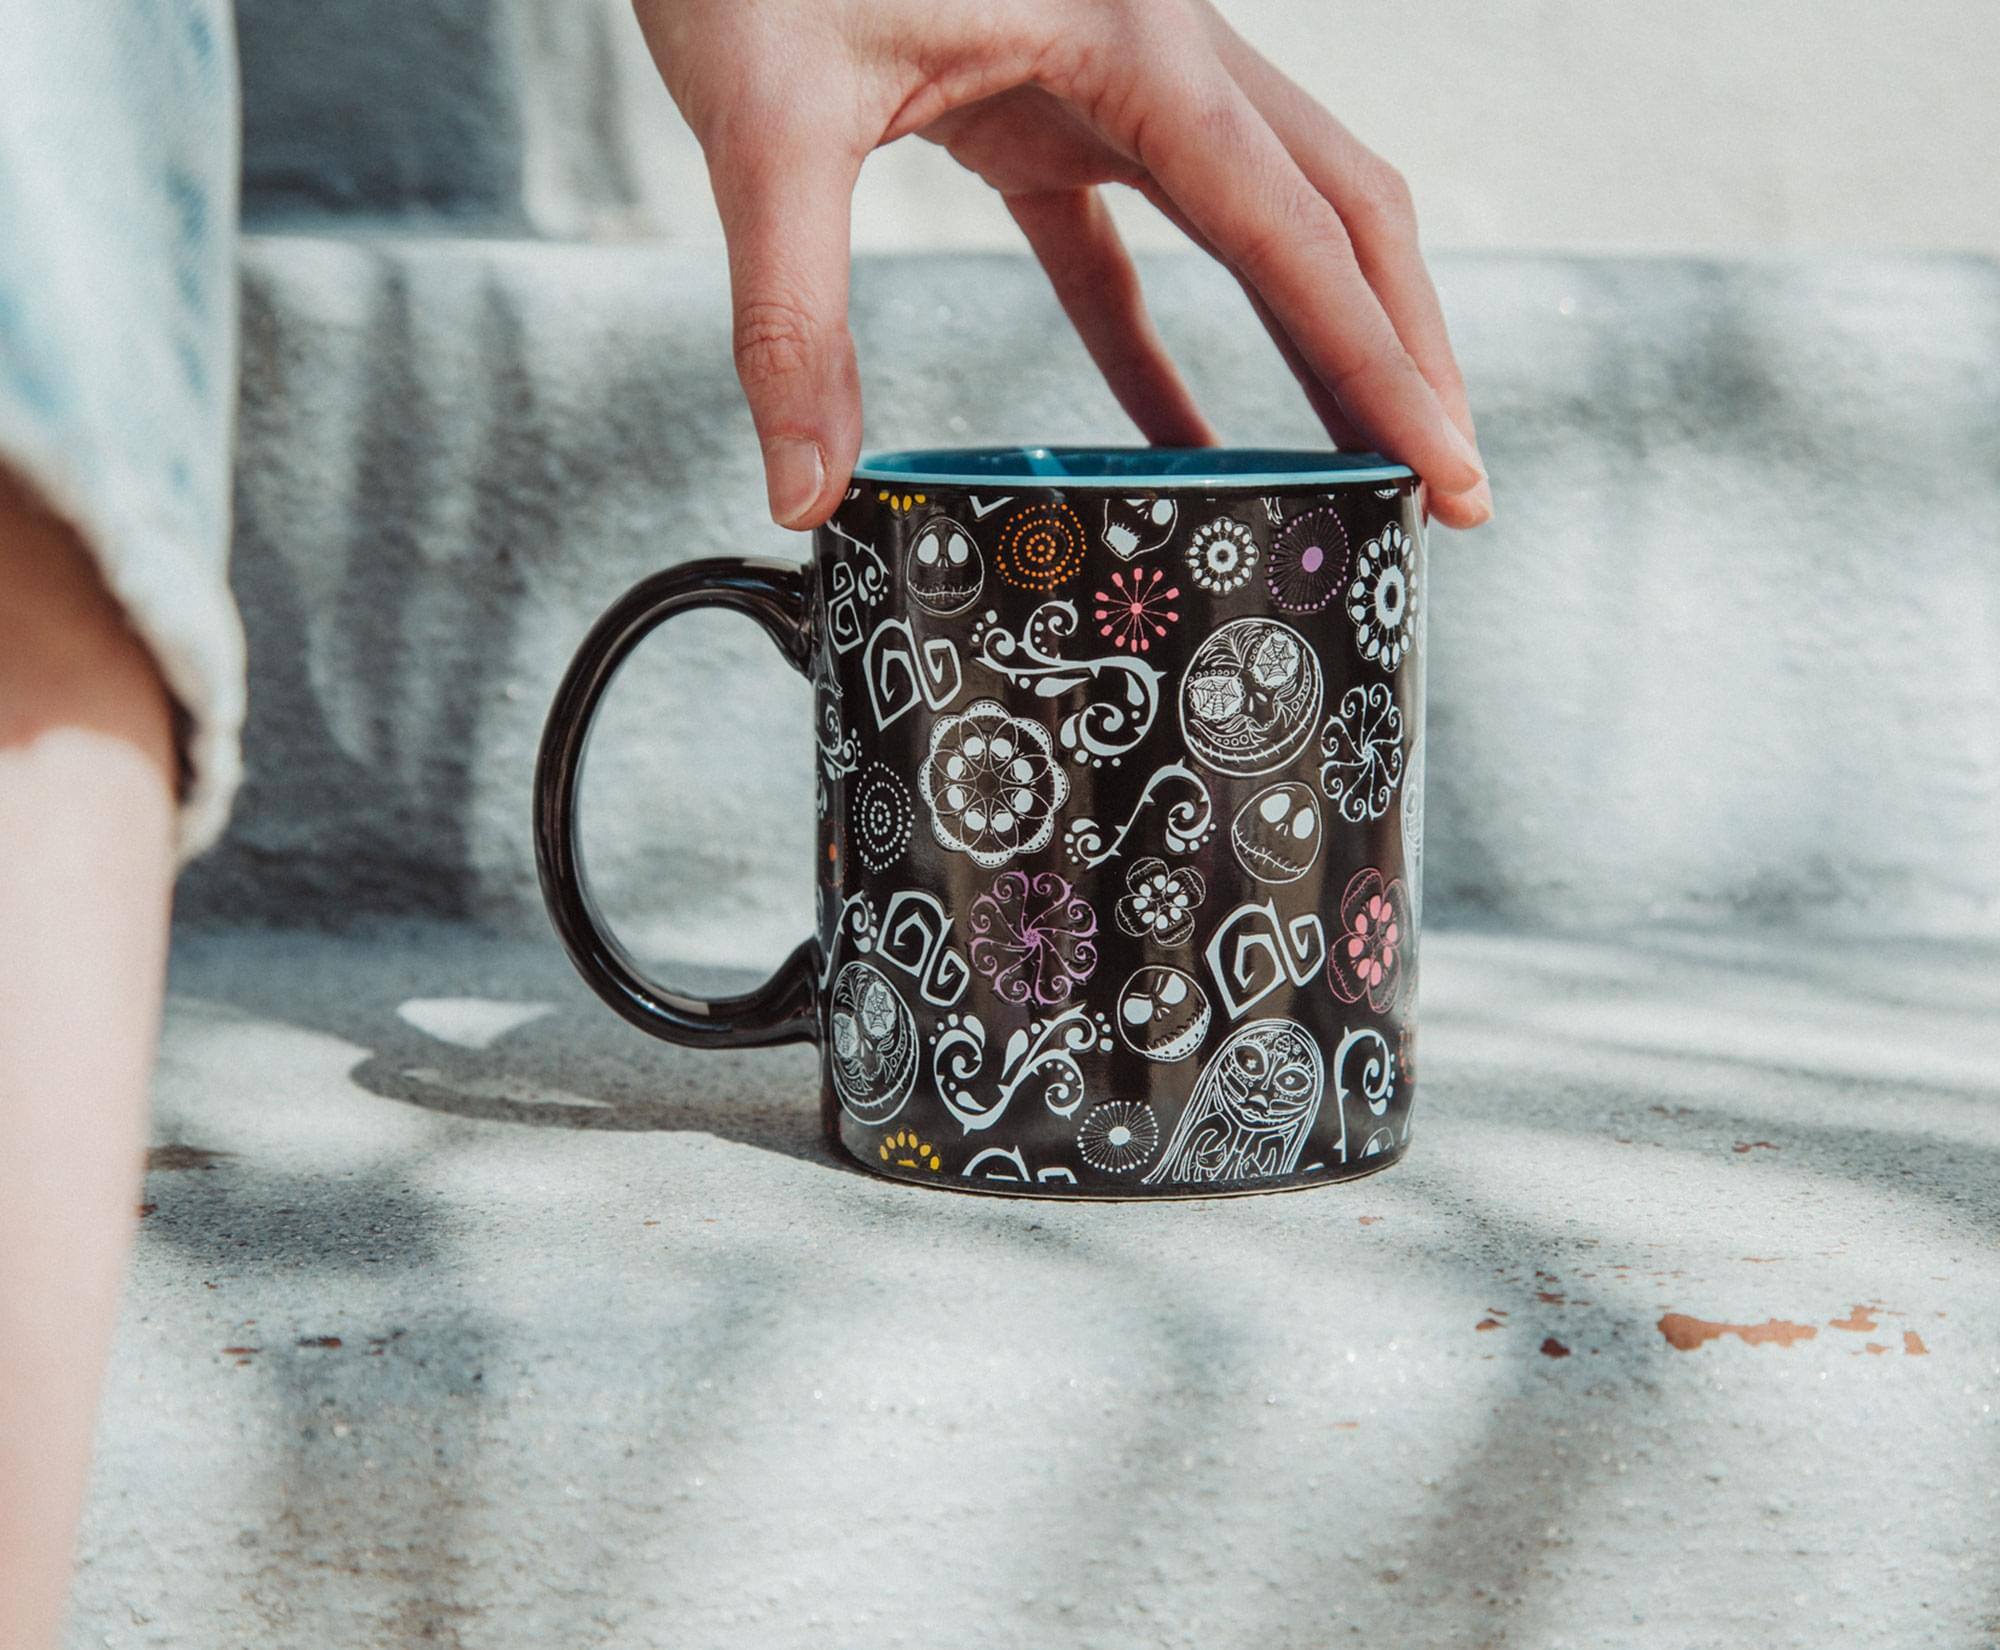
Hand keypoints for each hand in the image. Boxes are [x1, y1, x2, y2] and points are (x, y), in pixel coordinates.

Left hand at [634, 0, 1490, 530]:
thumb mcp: (766, 120)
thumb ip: (794, 316)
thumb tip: (806, 490)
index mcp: (1132, 37)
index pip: (1294, 230)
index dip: (1379, 363)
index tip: (1445, 466)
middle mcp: (1157, 49)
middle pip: (1337, 210)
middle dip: (1402, 350)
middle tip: (1449, 481)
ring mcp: (1112, 81)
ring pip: (1271, 218)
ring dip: (1323, 339)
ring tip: (1360, 465)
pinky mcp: (1048, 112)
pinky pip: (1143, 248)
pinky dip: (1169, 350)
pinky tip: (1186, 441)